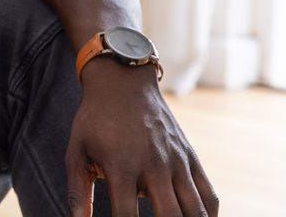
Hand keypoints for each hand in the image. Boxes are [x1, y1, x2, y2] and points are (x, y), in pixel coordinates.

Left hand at [64, 60, 218, 215]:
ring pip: (196, 212)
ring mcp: (177, 161)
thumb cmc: (94, 120)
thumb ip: (77, 191)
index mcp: (121, 165)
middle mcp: (153, 165)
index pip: (126, 216)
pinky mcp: (190, 158)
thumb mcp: (76, 151)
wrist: (122, 82)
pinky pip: (210, 197)